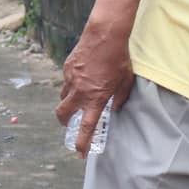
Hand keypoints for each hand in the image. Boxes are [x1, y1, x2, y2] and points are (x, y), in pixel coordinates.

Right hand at [56, 17, 134, 156]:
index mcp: (96, 98)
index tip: (79, 152)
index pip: (86, 126)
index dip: (82, 142)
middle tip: (68, 125)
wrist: (105, 35)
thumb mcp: (125, 81)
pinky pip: (66, 81)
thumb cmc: (119, 58)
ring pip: (63, 97)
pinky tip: (82, 75)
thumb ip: (120, 97)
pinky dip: (72, 83)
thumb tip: (115, 108)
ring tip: (78, 98)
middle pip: (63, 115)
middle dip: (64, 123)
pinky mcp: (67, 67)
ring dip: (68, 101)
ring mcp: (71, 79)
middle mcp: (80, 91)